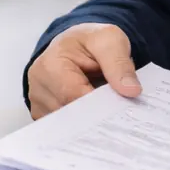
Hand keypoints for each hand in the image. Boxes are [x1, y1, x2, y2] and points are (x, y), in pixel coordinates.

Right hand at [27, 23, 141, 118]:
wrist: (75, 44)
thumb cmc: (89, 41)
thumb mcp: (109, 40)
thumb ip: (120, 64)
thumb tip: (131, 91)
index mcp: (50, 64)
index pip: (73, 96)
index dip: (99, 106)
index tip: (122, 109)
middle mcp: (38, 86)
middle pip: (69, 114)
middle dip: (96, 116)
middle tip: (119, 114)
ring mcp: (38, 102)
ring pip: (67, 125)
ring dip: (89, 122)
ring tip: (106, 112)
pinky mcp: (43, 114)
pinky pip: (63, 129)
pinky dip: (81, 127)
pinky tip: (95, 118)